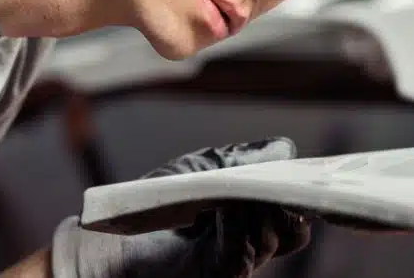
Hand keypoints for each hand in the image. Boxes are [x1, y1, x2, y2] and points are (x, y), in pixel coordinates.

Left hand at [51, 138, 310, 277]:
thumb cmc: (154, 203)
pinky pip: (241, 251)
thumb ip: (239, 160)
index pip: (292, 212)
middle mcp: (250, 243)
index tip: (302, 171)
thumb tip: (284, 148)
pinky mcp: (215, 275)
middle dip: (288, 202)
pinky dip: (238, 222)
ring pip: (272, 239)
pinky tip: (226, 205)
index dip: (302, 192)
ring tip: (242, 186)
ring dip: (261, 207)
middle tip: (277, 180)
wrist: (110, 236)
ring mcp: (235, 262)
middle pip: (293, 230)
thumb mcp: (199, 170)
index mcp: (250, 218)